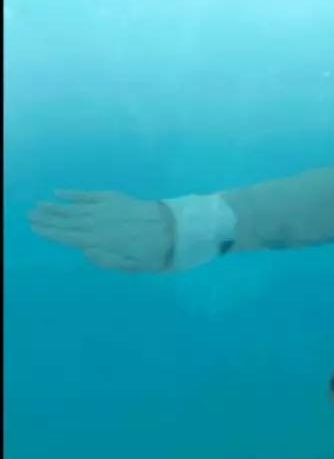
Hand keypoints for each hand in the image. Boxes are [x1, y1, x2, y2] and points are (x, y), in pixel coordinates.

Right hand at [27, 190, 174, 271]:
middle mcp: (101, 223)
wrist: (179, 227)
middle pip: (69, 221)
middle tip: (29, 215)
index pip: (71, 237)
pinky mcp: (117, 198)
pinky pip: (91, 194)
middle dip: (48, 218)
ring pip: (76, 207)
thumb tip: (85, 251)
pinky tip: (60, 192)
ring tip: (38, 205)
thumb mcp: (136, 266)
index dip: (52, 233)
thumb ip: (109, 261)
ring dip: (56, 206)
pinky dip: (75, 193)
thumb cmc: (159, 252)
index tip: (35, 229)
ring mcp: (108, 208)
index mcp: (103, 241)